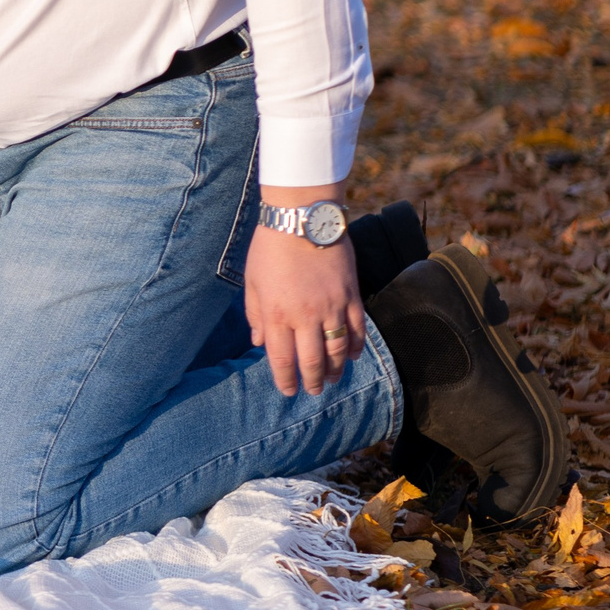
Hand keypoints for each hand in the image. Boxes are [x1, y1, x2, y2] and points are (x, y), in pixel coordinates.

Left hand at [245, 209, 363, 396]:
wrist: (302, 218)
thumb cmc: (270, 247)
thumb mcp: (252, 281)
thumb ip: (255, 314)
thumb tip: (259, 343)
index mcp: (277, 313)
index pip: (282, 358)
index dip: (286, 379)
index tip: (288, 391)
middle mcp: (306, 315)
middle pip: (312, 360)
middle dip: (312, 381)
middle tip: (312, 391)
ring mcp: (332, 306)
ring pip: (338, 350)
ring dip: (336, 370)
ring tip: (332, 379)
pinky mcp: (351, 295)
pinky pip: (358, 329)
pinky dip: (355, 347)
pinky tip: (351, 356)